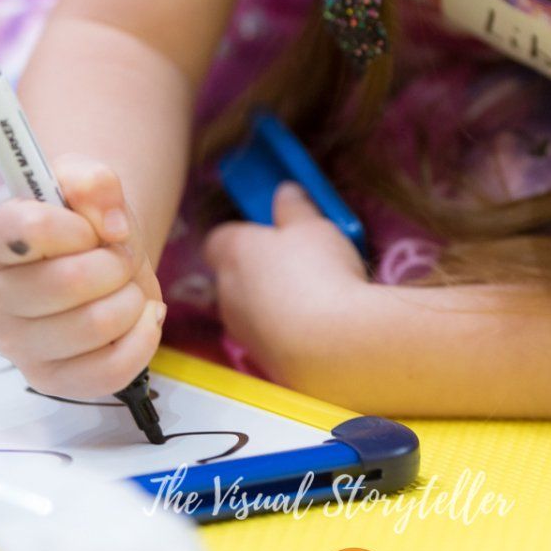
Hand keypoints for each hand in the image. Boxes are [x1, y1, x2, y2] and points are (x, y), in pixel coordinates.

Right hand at [0, 153, 165, 397]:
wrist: (94, 263)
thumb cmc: (80, 222)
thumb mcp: (84, 181)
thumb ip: (94, 181)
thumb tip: (112, 226)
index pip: (29, 228)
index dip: (79, 225)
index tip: (91, 228)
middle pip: (69, 282)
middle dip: (115, 263)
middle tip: (118, 258)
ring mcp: (14, 346)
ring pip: (96, 325)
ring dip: (131, 298)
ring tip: (125, 287)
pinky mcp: (48, 381)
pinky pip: (110, 371)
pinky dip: (143, 339)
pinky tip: (142, 317)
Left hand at [203, 182, 371, 388]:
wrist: (331, 346)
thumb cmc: (318, 272)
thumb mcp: (314, 226)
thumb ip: (295, 207)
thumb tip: (284, 191)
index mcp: (232, 252)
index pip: (218, 238)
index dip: (243, 234)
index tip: (271, 232)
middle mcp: (225, 291)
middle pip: (233, 274)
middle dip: (259, 269)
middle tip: (298, 263)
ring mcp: (240, 329)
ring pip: (249, 308)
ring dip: (271, 302)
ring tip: (314, 298)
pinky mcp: (259, 359)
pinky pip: (268, 335)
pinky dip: (284, 330)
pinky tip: (316, 327)